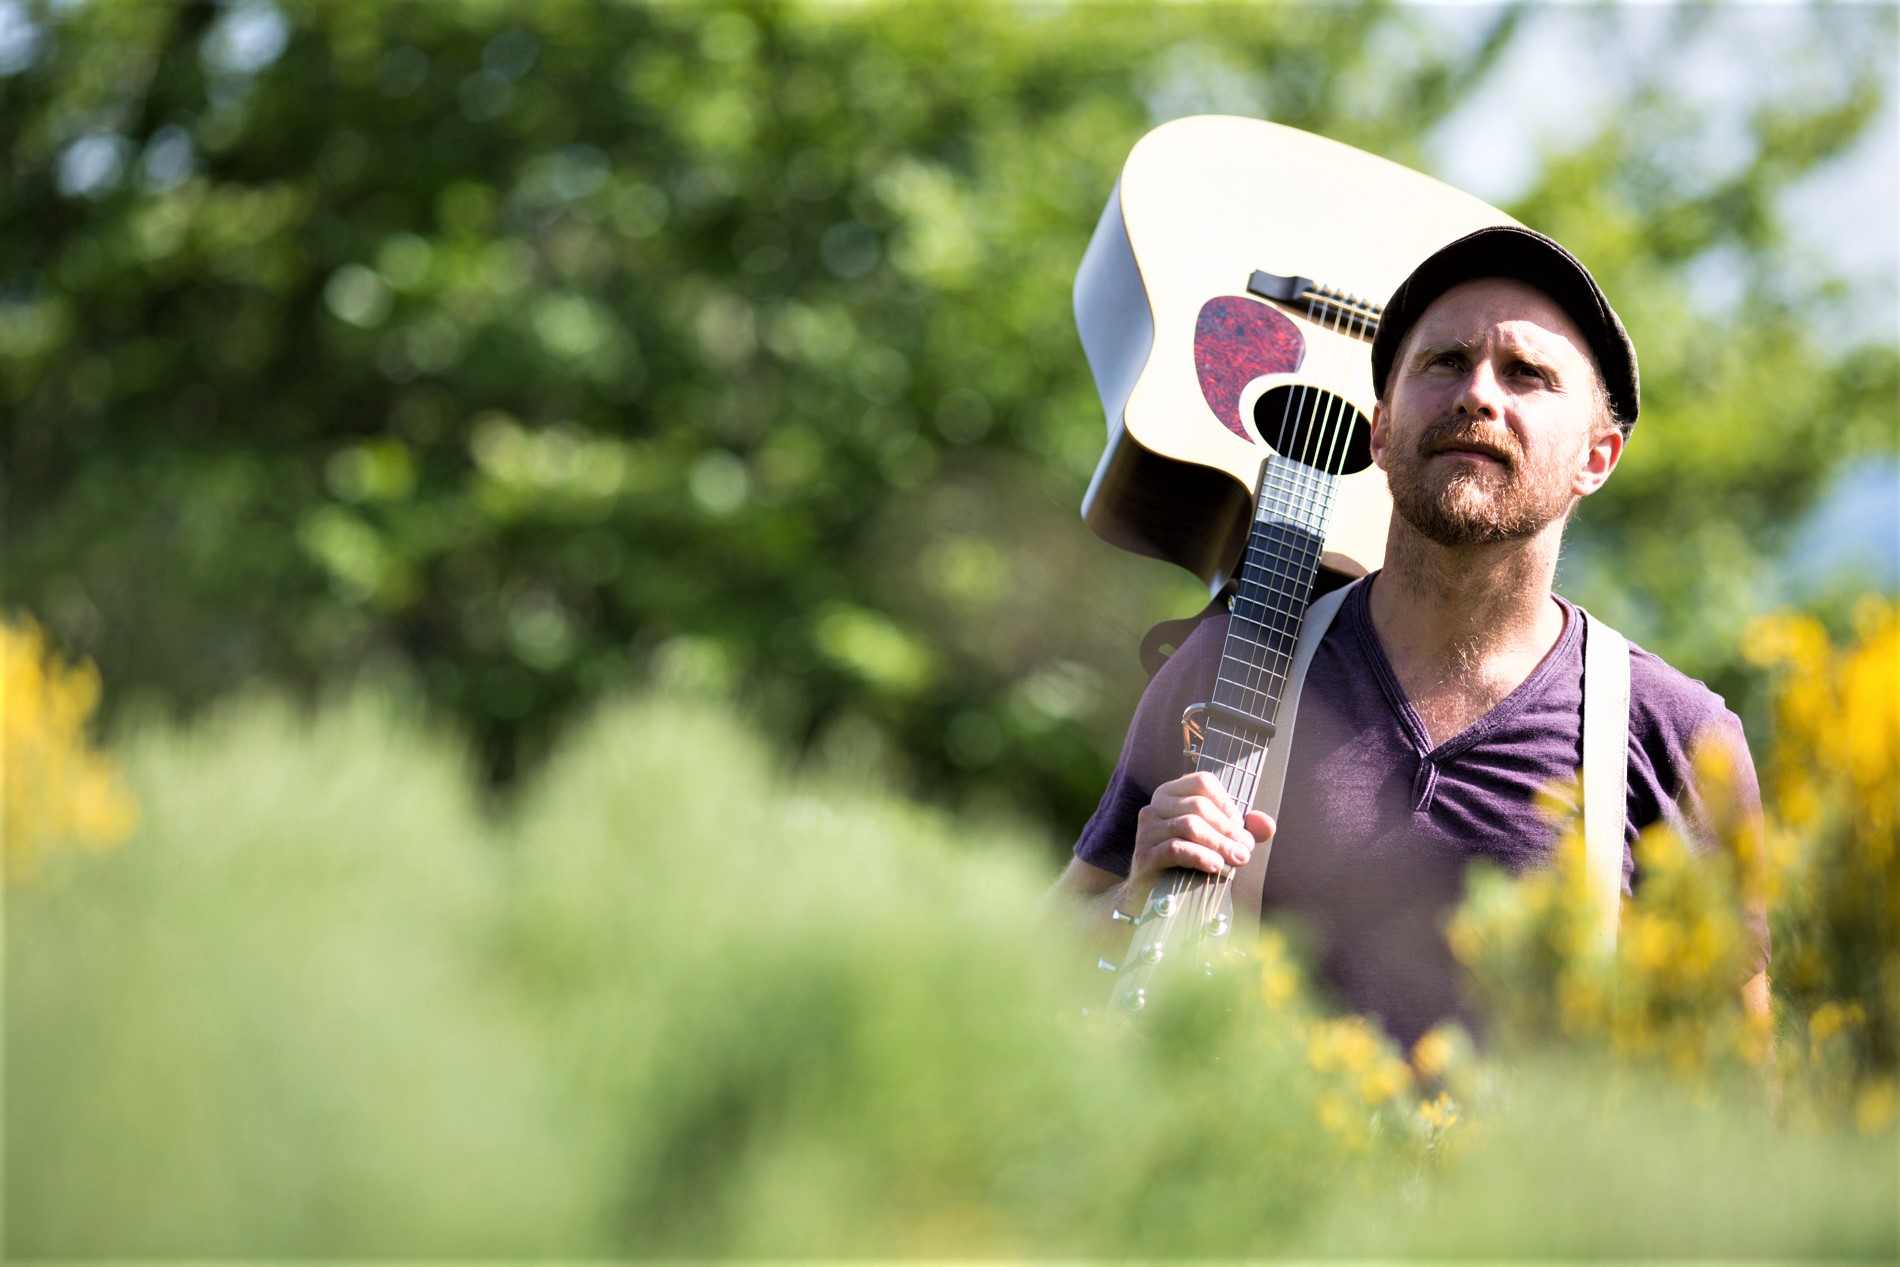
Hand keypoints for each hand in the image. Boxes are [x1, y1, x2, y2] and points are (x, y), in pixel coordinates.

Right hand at [1127, 771, 1273, 899]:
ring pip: (1189, 826)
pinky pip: (1177, 849)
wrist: (1154, 895)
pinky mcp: (1145, 856)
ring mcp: (1147, 831)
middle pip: (1198, 806)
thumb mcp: (1217, 840)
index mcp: (1171, 794)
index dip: (1227, 804)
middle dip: (1228, 829)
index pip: (1202, 782)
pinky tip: (1216, 867)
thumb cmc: (1188, 861)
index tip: (1239, 827)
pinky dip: (1201, 857)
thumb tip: (1268, 825)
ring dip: (1219, 844)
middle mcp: (1155, 806)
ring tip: (1237, 860)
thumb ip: (1243, 830)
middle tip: (1245, 850)